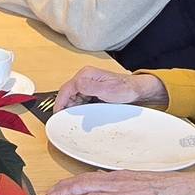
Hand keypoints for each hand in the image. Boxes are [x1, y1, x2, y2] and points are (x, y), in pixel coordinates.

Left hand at [38, 170, 194, 194]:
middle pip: (80, 187)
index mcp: (119, 176)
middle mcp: (118, 185)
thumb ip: (119, 184)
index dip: (64, 186)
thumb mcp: (139, 180)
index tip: (50, 192)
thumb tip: (99, 186)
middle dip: (58, 194)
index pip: (84, 179)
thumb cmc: (168, 188)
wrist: (192, 194)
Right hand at [53, 66, 167, 111]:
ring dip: (74, 108)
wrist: (137, 90)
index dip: (60, 102)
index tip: (57, 114)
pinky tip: (85, 115)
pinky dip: (80, 108)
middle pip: (68, 93)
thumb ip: (90, 87)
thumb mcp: (107, 90)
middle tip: (67, 119)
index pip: (66, 89)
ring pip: (74, 98)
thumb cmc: (125, 88)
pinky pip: (81, 100)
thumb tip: (76, 88)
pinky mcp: (92, 91)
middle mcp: (85, 78)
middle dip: (66, 106)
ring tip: (77, 119)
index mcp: (86, 75)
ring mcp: (88, 84)